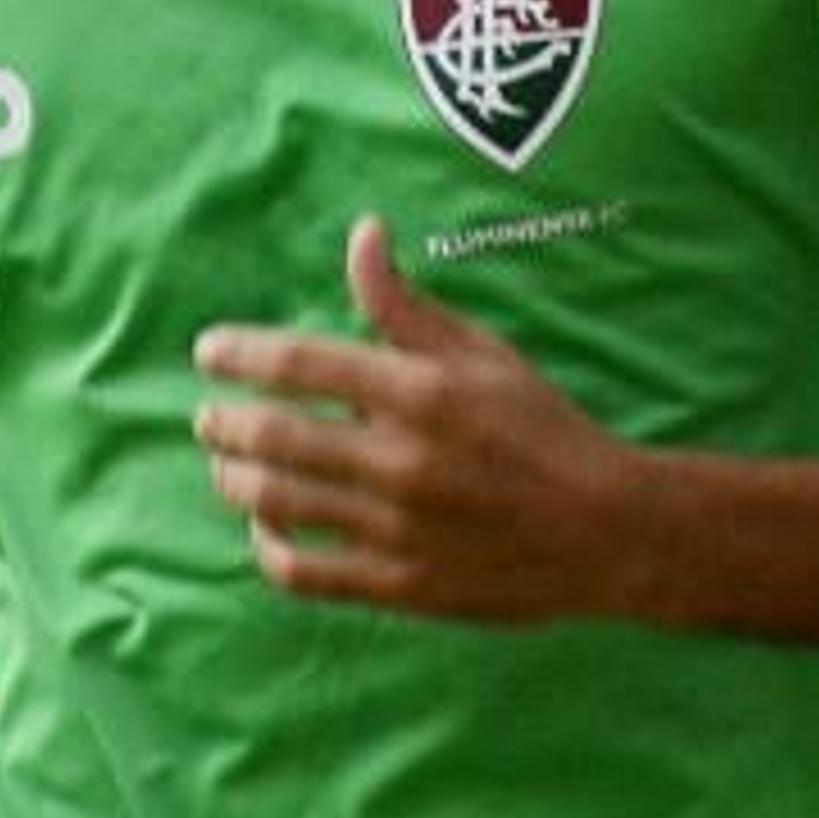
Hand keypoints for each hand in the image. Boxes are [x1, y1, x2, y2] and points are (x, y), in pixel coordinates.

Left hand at [192, 215, 656, 625]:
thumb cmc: (543, 429)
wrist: (610, 531)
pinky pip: (305, 572)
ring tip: (225, 464)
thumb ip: (406, 304)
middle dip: (223, 421)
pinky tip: (264, 529)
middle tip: (208, 415)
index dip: (239, 353)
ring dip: (233, 478)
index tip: (208, 351)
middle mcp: (400, 459)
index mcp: (419, 391)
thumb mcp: (481, 353)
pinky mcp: (401, 585)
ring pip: (276, 501)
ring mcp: (397, 528)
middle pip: (273, 434)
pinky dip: (267, 549)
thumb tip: (363, 232)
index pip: (298, 362)